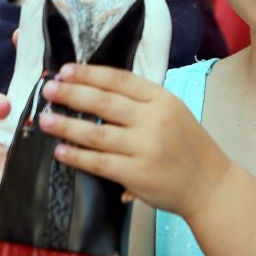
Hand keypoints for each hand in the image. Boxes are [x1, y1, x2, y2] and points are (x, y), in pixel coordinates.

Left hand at [37, 63, 230, 217]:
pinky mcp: (137, 174)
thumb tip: (95, 90)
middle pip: (103, 102)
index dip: (89, 74)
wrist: (211, 185)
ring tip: (45, 119)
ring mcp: (146, 148)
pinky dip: (77, 156)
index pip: (119, 80)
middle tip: (48, 89)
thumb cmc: (188, 146)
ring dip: (66, 125)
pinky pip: (99, 163)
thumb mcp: (173, 112)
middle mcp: (154, 120)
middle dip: (71, 94)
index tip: (65, 70)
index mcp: (162, 99)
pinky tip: (60, 151)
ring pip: (96, 133)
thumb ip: (141, 102)